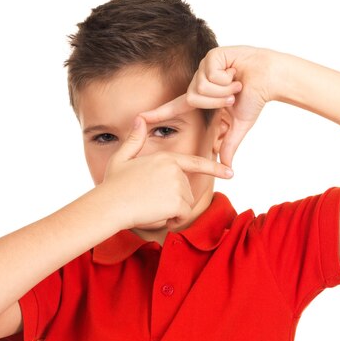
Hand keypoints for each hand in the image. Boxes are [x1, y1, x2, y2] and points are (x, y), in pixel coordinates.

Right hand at [100, 116, 233, 230]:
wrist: (109, 205)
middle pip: (186, 192)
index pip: (196, 163)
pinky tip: (155, 216)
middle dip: (173, 202)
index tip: (230, 172)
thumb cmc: (112, 185)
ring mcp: (178, 184)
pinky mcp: (178, 201)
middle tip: (149, 202)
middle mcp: (175, 169)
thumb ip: (134, 140)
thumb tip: (139, 118)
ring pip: (185, 206)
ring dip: (171, 212)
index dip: (215, 168)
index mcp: (165, 158)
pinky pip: (182, 216)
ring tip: (150, 208)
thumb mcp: (122, 158)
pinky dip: (172, 221)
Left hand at [140, 45, 275, 166]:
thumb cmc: (255, 97)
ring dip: (224, 90)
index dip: (157, 114)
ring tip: (236, 83)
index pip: (175, 107)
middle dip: (216, 101)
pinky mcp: (211, 56)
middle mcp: (199, 81)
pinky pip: (211, 75)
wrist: (270, 77)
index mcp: (202, 96)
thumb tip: (228, 167)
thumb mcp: (239, 125)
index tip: (138, 119)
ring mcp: (204, 67)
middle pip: (193, 98)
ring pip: (201, 87)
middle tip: (233, 96)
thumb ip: (229, 145)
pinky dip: (227, 79)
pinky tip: (236, 72)